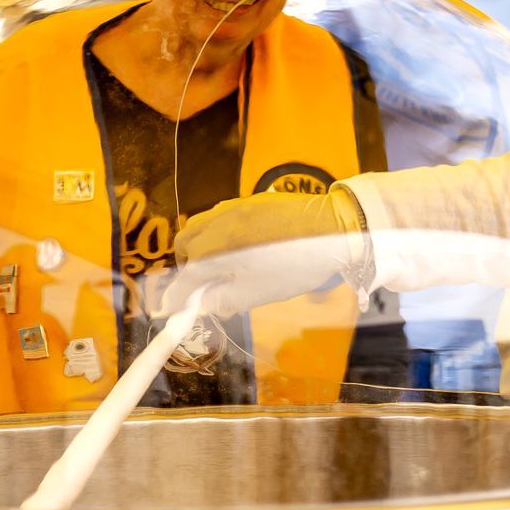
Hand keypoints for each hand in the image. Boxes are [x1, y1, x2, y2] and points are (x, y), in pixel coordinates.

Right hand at [164, 187, 367, 316]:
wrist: (333, 228)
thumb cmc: (295, 266)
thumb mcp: (256, 292)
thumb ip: (223, 299)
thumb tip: (202, 303)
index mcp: (215, 248)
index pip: (186, 275)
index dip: (179, 295)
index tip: (175, 308)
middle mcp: (217, 223)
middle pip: (186, 244)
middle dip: (187, 266)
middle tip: (203, 285)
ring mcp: (233, 207)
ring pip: (201, 227)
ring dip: (201, 248)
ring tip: (222, 267)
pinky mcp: (250, 200)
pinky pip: (220, 217)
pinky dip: (218, 235)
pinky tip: (240, 248)